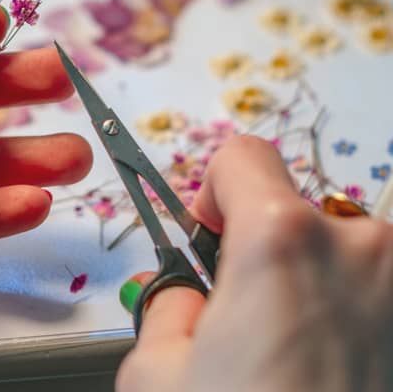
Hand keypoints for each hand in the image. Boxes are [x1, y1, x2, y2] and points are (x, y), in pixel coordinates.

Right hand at [117, 136, 392, 391]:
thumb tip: (193, 298)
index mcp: (281, 241)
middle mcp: (363, 250)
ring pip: (349, 256)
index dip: (215, 191)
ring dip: (319, 287)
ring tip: (294, 357)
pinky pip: (377, 296)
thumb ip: (170, 307)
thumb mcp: (154, 371)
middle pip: (301, 210)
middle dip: (269, 252)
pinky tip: (328, 370)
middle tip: (248, 319)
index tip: (210, 234)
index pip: (244, 154)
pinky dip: (354, 317)